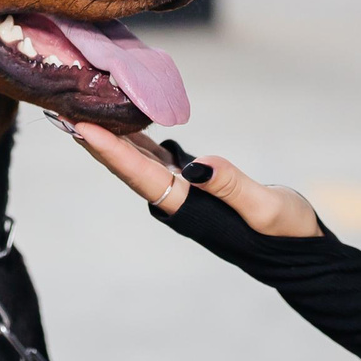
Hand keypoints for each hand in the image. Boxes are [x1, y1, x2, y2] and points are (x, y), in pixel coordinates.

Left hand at [49, 116, 321, 238]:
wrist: (299, 252)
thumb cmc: (287, 233)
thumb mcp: (268, 209)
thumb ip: (232, 187)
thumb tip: (196, 166)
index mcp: (191, 208)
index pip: (141, 176)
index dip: (110, 151)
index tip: (79, 128)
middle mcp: (179, 202)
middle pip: (127, 167)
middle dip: (95, 139)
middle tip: (60, 109)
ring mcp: (185, 194)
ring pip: (138, 161)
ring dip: (110, 137)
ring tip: (80, 108)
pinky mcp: (197, 186)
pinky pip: (157, 159)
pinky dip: (138, 139)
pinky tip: (125, 120)